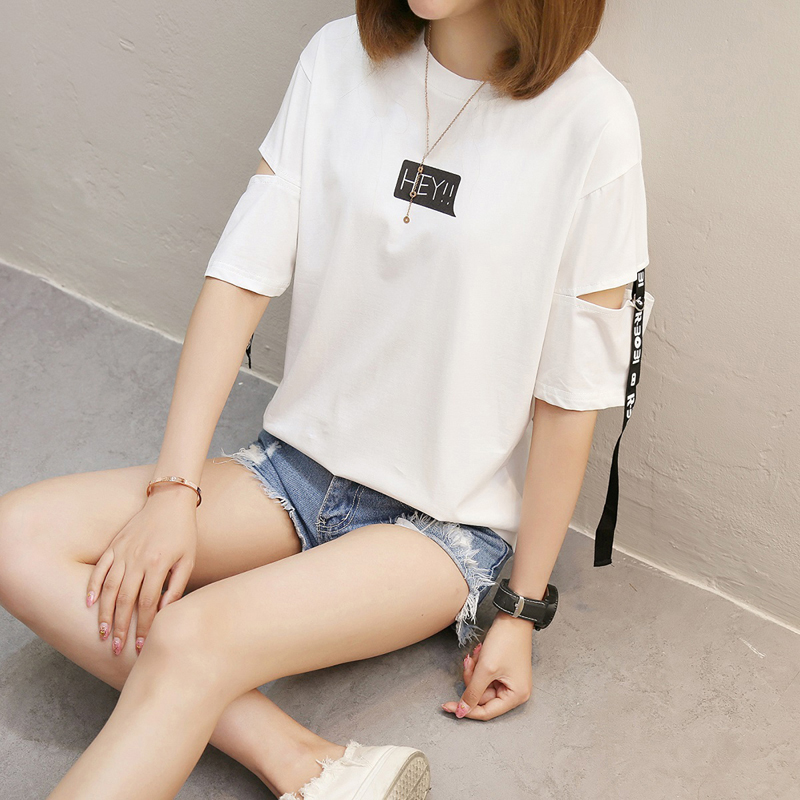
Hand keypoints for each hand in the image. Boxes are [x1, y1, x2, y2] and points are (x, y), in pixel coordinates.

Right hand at [85, 486, 197, 655]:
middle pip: (125, 600)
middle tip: (117, 649)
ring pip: (109, 588)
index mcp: (158, 564)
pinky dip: (92, 586)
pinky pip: (100, 569)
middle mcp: (137, 560)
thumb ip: (177, 586)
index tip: (140, 645)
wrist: (170, 501)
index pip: (147, 604)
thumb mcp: (188, 559)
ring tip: (102, 633)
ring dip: (104, 613)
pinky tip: (87, 604)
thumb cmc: (183, 532)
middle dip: (121, 627)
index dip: (143, 626)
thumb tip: (164, 612)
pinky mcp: (114, 545)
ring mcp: (123, 552)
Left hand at [441, 612, 533, 719]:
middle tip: (470, 663)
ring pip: (480, 685)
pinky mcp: (501, 671)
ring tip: (477, 654)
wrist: (512, 618)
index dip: (466, 709)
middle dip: (472, 678)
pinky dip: (478, 665)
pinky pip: (483, 675)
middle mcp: (514, 692)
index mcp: (515, 696)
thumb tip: (462, 713)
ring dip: (474, 669)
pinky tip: (480, 652)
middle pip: (481, 697)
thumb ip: (472, 693)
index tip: (447, 706)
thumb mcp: (485, 670)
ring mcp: (508, 681)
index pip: (486, 712)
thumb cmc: (505, 642)